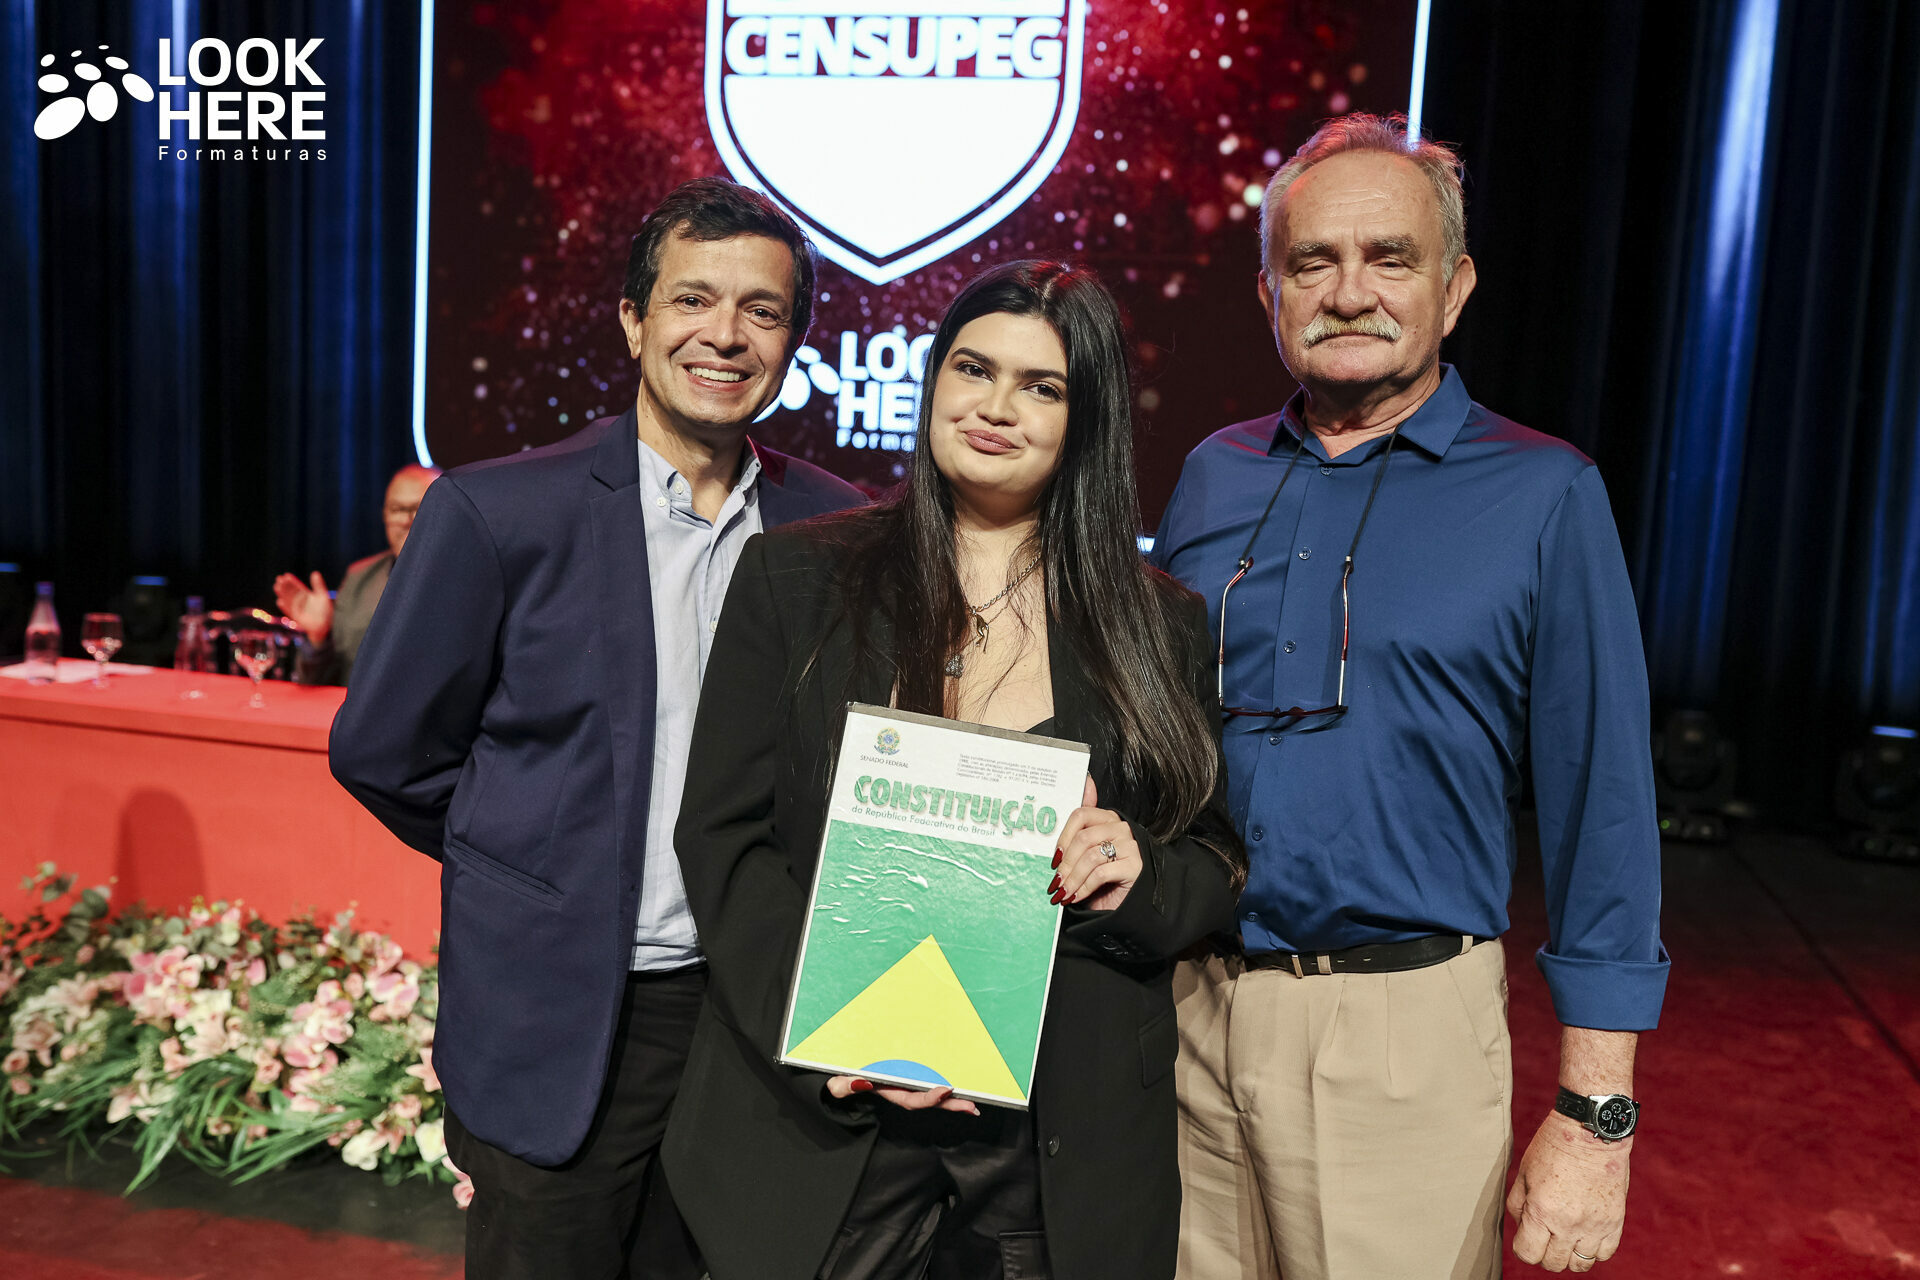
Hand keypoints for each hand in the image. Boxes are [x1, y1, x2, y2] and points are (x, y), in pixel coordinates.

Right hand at [273, 571, 333, 643]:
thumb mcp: (322, 595)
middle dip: (284, 585)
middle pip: (290, 592)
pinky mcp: (296, 616)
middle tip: (279, 579)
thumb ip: (318, 585)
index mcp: (306, 595)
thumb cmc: (326, 611)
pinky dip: (284, 607)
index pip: (296, 586)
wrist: (327, 625)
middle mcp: (300, 601)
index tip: (286, 575)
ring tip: (277, 586)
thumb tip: (315, 572)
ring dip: (282, 593)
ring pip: (287, 599)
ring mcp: (297, 608)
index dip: (291, 581)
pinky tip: (280, 601)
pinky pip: (288, 611)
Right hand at [824, 1076, 978, 1114]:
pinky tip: (957, 1091)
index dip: (928, 1097)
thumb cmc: (837, 1080)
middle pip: (927, 1101)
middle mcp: (898, 1092)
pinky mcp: (905, 1077)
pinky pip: (925, 1084)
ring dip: (950, 1100)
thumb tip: (861, 1082)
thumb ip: (845, 1086)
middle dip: (949, 1104)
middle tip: (972, 1107)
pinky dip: (941, 1089)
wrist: (835, 1078)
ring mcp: (903, 1086)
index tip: (945, 1089)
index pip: (910, 1099)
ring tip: (972, 1104)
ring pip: (929, 1094)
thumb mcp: (836, 1085)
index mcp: (886, 1092)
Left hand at [1050, 776, 1141, 911]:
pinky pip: (1100, 874)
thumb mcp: (1087, 854)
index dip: (1064, 837)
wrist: (1124, 905)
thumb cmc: (1105, 879)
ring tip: (1065, 891)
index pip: (1081, 815)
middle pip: (1084, 837)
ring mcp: (1130, 847)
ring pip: (1091, 856)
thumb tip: (1081, 794)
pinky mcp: (1134, 866)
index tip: (1055, 857)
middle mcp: (1121, 828)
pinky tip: (1078, 895)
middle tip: (1058, 880)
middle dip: (1066, 863)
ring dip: (1073, 878)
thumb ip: (1079, 831)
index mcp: (1108, 819)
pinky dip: (1084, 887)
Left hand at [1507, 1111, 1631, 1271]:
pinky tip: (1586, 1233)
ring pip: (1580, 1264)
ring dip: (1570, 1254)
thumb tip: (1521, 1227)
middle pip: (1553, 1263)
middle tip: (1546, 1235)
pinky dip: (1594, 1249)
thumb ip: (1518, 1205)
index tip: (1526, 1237)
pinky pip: (1605, 1254)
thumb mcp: (1523, 1172)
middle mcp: (1568, 1224)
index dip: (1523, 1248)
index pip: (1528, 1254)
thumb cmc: (1553, 1147)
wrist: (1591, 1131)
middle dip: (1544, 1253)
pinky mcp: (1615, 1222)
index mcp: (1541, 1211)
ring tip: (1567, 1235)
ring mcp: (1594, 1225)